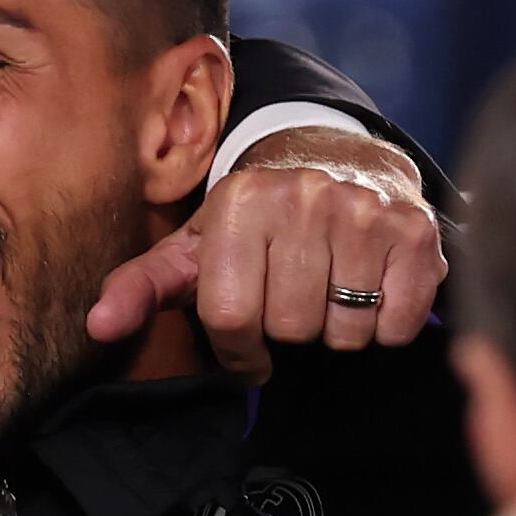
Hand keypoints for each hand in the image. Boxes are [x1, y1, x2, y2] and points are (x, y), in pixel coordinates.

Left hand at [87, 127, 442, 378]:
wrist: (339, 167)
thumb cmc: (255, 226)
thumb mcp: (191, 250)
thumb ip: (141, 287)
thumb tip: (98, 327)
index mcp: (238, 201)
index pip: (230, 316)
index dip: (237, 348)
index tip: (245, 343)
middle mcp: (302, 196)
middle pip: (290, 326)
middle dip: (288, 330)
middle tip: (293, 298)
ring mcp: (363, 211)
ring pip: (345, 331)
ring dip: (336, 329)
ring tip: (329, 290)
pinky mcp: (416, 233)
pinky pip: (397, 325)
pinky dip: (385, 325)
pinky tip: (369, 289)